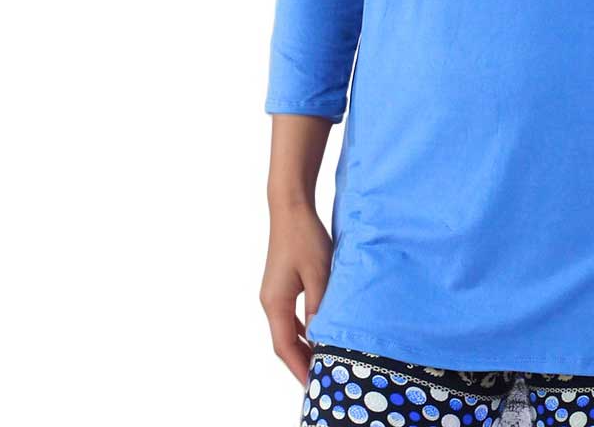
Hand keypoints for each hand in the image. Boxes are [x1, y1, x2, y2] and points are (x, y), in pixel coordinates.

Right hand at [260, 199, 333, 383]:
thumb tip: (321, 336)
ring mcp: (274, 293)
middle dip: (302, 362)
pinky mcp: (281, 285)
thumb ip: (319, 306)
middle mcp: (270, 302)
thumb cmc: (305, 237)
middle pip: (284, 343)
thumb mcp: (319, 272)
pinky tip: (318, 333)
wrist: (291, 207)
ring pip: (287, 330)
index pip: (285, 347)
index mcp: (275, 302)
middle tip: (322, 381)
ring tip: (323, 361)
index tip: (314, 386)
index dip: (299, 368)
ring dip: (303, 347)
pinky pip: (290, 316)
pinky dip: (303, 330)